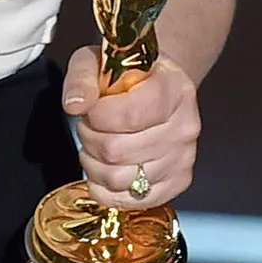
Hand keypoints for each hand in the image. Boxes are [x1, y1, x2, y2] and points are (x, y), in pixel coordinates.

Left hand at [61, 46, 200, 208]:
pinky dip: (106, 189)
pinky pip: (130, 201)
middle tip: (92, 125)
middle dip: (90, 138)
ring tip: (98, 145)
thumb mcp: (97, 61)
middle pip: (118, 151)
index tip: (92, 109)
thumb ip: (82, 78)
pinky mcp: (176, 183)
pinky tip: (105, 168)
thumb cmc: (127, 76)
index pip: (131, 115)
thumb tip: (76, 104)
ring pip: (120, 179)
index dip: (98, 116)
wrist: (153, 87)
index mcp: (173, 89)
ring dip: (94, 164)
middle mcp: (185, 126)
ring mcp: (183, 158)